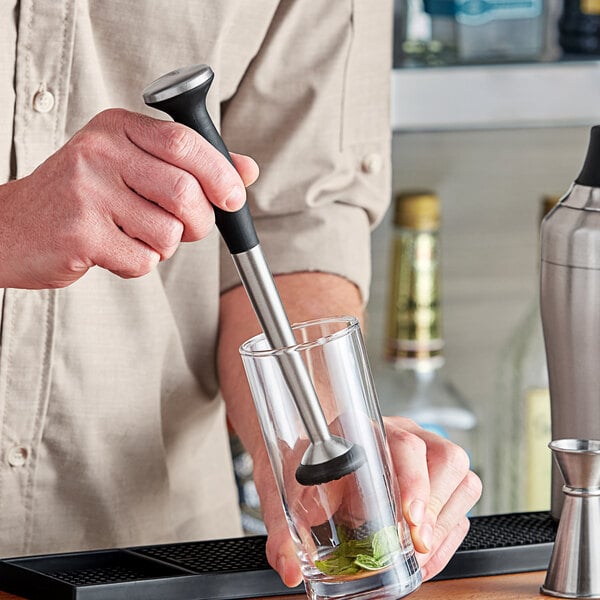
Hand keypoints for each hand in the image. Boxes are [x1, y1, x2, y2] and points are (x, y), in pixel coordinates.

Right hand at [0, 108, 258, 288]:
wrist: (10, 227)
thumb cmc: (79, 197)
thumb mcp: (131, 164)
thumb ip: (189, 164)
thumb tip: (247, 170)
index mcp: (116, 128)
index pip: (185, 142)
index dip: (221, 174)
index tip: (234, 198)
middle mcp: (99, 153)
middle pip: (185, 192)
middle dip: (200, 221)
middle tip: (188, 228)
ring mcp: (87, 192)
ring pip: (169, 232)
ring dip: (165, 246)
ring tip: (135, 235)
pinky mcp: (80, 234)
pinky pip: (144, 260)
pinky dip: (139, 263)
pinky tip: (113, 249)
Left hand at [254, 416, 481, 586]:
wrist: (308, 455)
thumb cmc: (301, 467)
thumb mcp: (283, 490)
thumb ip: (281, 529)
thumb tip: (289, 568)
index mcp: (363, 427)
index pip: (403, 441)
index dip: (413, 479)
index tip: (409, 516)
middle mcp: (399, 434)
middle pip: (444, 457)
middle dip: (435, 507)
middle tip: (417, 543)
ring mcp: (421, 454)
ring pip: (460, 477)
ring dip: (444, 522)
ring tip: (420, 552)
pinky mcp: (432, 478)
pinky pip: (458, 502)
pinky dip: (447, 535)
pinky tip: (426, 555)